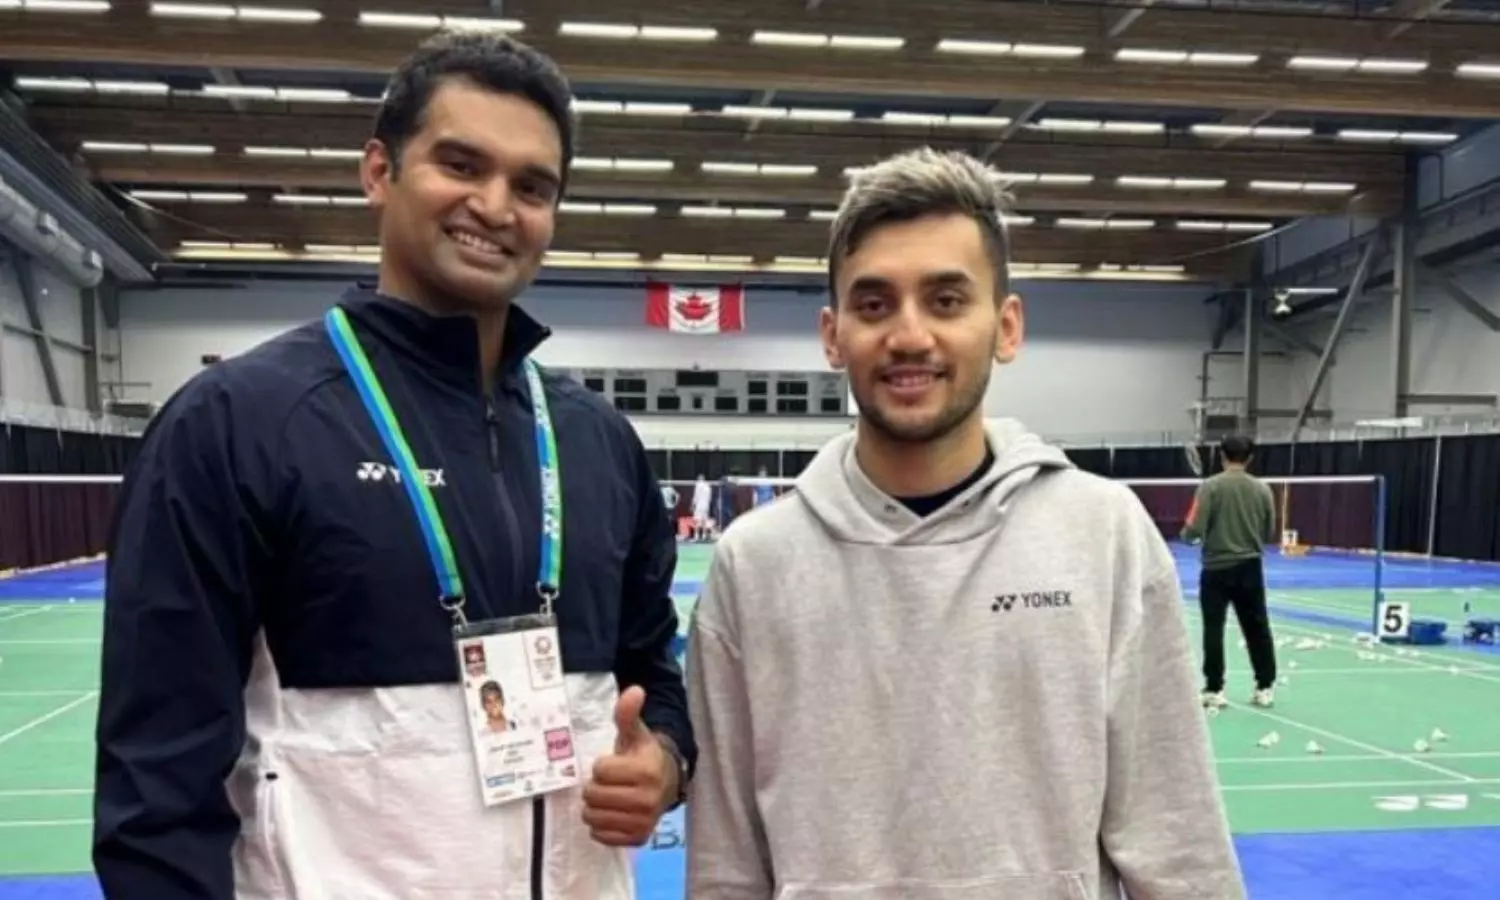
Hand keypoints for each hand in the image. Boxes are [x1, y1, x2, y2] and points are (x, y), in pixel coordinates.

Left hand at [580, 686, 676, 846]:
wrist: (667, 782)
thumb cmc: (643, 755)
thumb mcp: (635, 733)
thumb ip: (628, 714)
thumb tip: (634, 690)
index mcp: (646, 771)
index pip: (599, 771)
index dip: (601, 766)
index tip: (613, 764)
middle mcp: (647, 800)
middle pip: (593, 796)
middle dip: (594, 787)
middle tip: (606, 783)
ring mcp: (643, 822)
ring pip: (593, 818)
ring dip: (594, 807)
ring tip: (606, 798)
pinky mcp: (638, 838)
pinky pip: (602, 836)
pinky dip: (600, 826)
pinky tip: (611, 813)